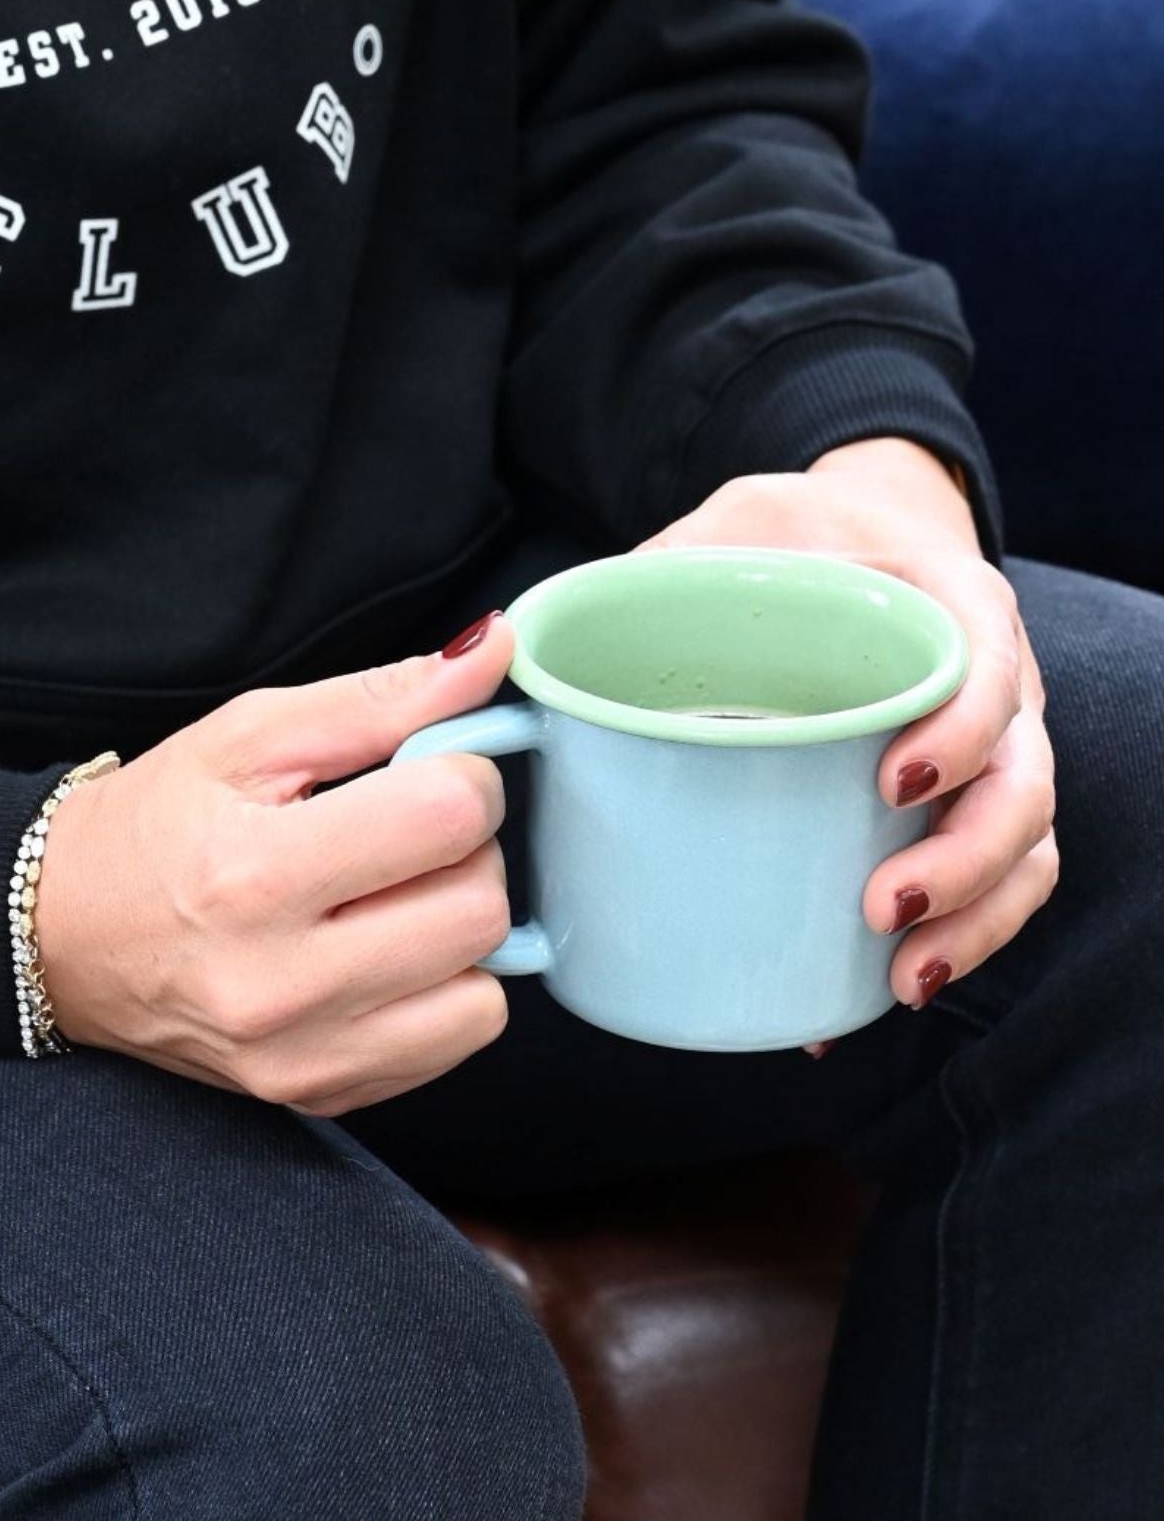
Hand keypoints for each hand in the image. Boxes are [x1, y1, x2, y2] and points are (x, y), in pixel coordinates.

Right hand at [35, 616, 515, 1116]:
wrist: (57, 939)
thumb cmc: (153, 828)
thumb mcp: (250, 735)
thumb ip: (382, 698)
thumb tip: (493, 650)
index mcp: (256, 873)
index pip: (450, 814)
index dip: (464, 774)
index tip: (426, 770)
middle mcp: (281, 983)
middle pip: (481, 909)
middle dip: (467, 853)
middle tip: (409, 834)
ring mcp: (303, 1056)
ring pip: (486, 992)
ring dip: (462, 933)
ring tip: (396, 900)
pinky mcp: (320, 1096)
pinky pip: (455, 1043)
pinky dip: (444, 992)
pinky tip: (384, 955)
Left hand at [642, 439, 1058, 1025]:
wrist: (850, 531)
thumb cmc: (775, 536)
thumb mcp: (711, 530)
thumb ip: (631, 579)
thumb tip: (495, 651)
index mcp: (939, 597)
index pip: (988, 666)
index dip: (962, 732)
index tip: (893, 785)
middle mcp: (988, 677)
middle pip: (1024, 781)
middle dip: (968, 859)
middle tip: (883, 907)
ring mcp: (988, 747)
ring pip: (1026, 844)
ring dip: (976, 920)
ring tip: (901, 974)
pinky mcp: (967, 801)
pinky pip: (998, 878)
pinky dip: (960, 938)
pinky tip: (883, 990)